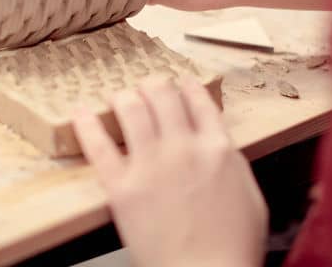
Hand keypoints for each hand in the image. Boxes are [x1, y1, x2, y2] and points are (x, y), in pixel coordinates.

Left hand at [73, 76, 267, 266]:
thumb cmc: (232, 249)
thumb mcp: (250, 197)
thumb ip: (231, 165)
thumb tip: (220, 148)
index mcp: (218, 149)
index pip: (198, 101)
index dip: (185, 86)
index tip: (179, 82)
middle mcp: (183, 148)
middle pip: (162, 95)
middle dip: (152, 85)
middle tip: (146, 87)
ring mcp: (151, 165)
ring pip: (131, 108)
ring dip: (124, 96)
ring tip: (119, 97)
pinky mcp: (122, 187)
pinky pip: (99, 146)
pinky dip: (87, 124)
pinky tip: (81, 112)